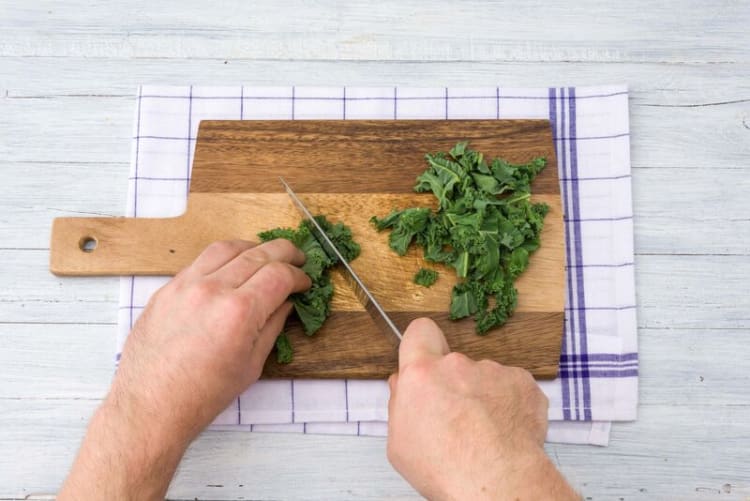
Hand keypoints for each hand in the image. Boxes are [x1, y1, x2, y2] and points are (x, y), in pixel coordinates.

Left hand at [59, 239, 309, 499]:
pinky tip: (231, 268)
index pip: (279, 275)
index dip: (298, 276)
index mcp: (240, 312)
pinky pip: (200, 261)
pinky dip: (223, 258)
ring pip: (227, 248)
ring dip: (253, 248)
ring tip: (265, 255)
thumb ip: (272, 327)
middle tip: (297, 257)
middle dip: (284, 252)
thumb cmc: (203, 395)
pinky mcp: (166, 289)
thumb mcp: (251, 365)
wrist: (150, 406)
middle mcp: (213, 290)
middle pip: (258, 253)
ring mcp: (186, 285)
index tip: (305, 282)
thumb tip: (285, 303)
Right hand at [387, 318, 578, 499]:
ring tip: (484, 432)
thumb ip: (400, 405)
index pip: (419, 331)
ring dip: (483, 397)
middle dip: (453, 384)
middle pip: (453, 364)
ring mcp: (493, 371)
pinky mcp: (522, 382)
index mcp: (422, 374)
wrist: (498, 482)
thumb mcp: (400, 444)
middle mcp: (457, 365)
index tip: (425, 360)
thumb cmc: (448, 469)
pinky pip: (511, 387)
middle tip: (456, 418)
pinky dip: (509, 405)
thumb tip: (403, 386)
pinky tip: (505, 431)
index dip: (422, 344)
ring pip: (484, 378)